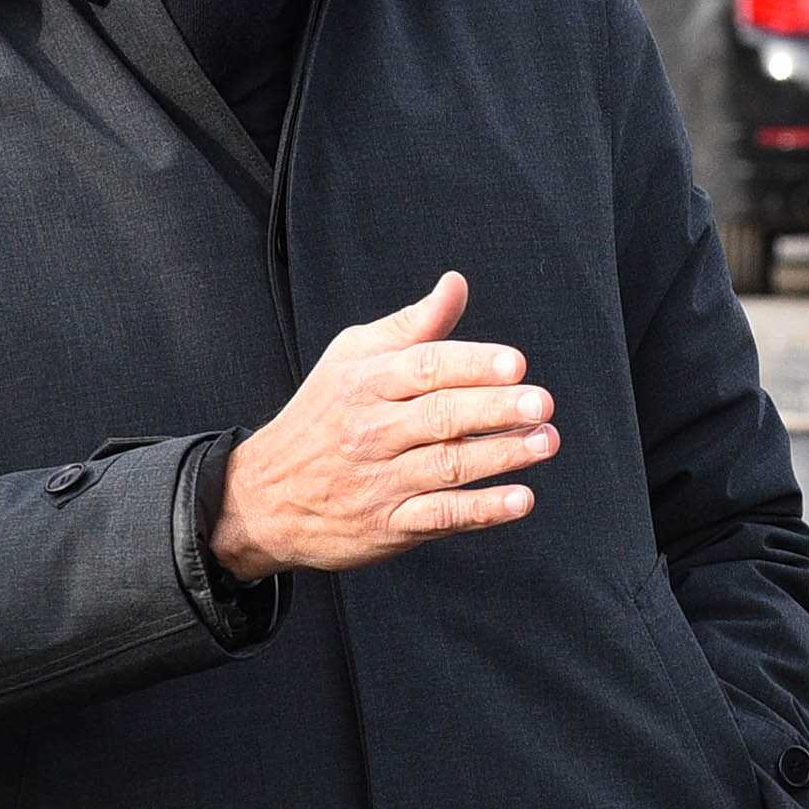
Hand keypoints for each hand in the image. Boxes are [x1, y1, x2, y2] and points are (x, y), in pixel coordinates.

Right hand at [214, 274, 552, 580]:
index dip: (472, 364)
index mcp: (366, 383)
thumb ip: (413, 325)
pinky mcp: (388, 524)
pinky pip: (440, 516)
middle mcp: (372, 431)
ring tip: (545, 441)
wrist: (263, 496)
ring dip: (501, 455)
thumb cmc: (322, 414)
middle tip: (541, 402)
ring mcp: (380, 480)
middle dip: (495, 409)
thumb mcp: (352, 358)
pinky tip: (520, 499)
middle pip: (441, 416)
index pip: (424, 368)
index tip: (515, 363)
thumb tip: (456, 284)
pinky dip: (482, 510)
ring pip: (448, 466)